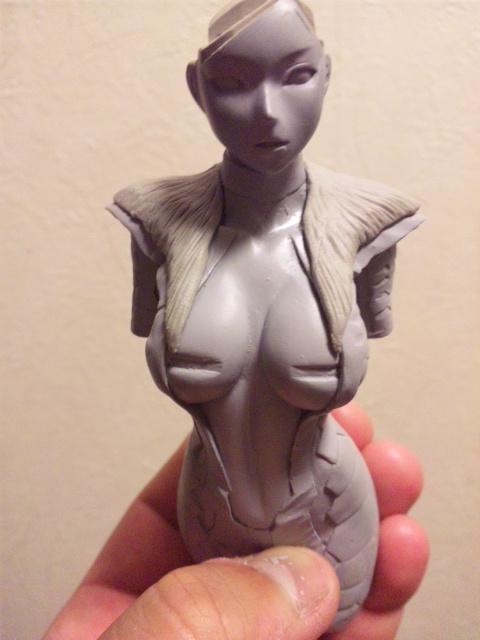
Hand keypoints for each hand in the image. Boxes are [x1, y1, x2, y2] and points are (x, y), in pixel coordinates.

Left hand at [43, 403, 427, 639]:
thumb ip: (188, 616)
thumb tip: (288, 576)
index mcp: (117, 614)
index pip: (169, 510)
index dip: (229, 457)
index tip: (277, 421)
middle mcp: (188, 628)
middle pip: (256, 536)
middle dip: (314, 480)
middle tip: (358, 442)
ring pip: (313, 583)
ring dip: (365, 530)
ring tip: (397, 484)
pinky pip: (345, 636)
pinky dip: (380, 597)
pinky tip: (402, 556)